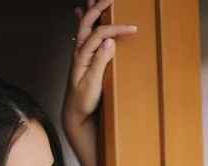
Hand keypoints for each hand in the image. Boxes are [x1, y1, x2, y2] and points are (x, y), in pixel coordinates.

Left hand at [62, 0, 136, 134]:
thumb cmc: (84, 101)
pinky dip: (82, 21)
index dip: (116, 29)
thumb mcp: (93, 84)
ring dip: (89, 11)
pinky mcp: (82, 59)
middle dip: (98, 8)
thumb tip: (109, 41)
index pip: (100, 34)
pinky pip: (82, 34)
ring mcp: (79, 55)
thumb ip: (100, 62)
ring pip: (83, 26)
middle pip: (87, 23)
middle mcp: (79, 52)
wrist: (75, 114)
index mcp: (82, 56)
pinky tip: (79, 13)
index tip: (132, 29)